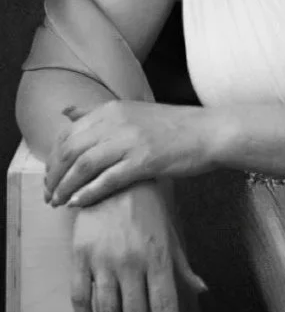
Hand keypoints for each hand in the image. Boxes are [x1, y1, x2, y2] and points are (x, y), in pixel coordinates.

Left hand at [45, 100, 211, 207]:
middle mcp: (117, 121)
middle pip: (70, 150)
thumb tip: (66, 112)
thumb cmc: (172, 126)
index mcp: (112, 108)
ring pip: (83, 166)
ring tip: (58, 203)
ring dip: (65, 187)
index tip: (49, 177)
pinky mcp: (144, 160)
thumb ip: (98, 114)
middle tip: (48, 195)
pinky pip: (107, 180)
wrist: (208, 132)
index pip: (68, 134)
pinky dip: (88, 193)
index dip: (53, 159)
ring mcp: (130, 141)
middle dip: (53, 176)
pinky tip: (78, 203)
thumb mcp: (132, 111)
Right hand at [70, 181, 206, 311]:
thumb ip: (182, 266)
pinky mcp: (81, 256)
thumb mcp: (170, 234)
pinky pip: (80, 297)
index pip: (165, 308)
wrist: (115, 175)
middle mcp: (131, 262)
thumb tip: (202, 290)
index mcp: (158, 257)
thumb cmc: (149, 207)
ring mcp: (104, 260)